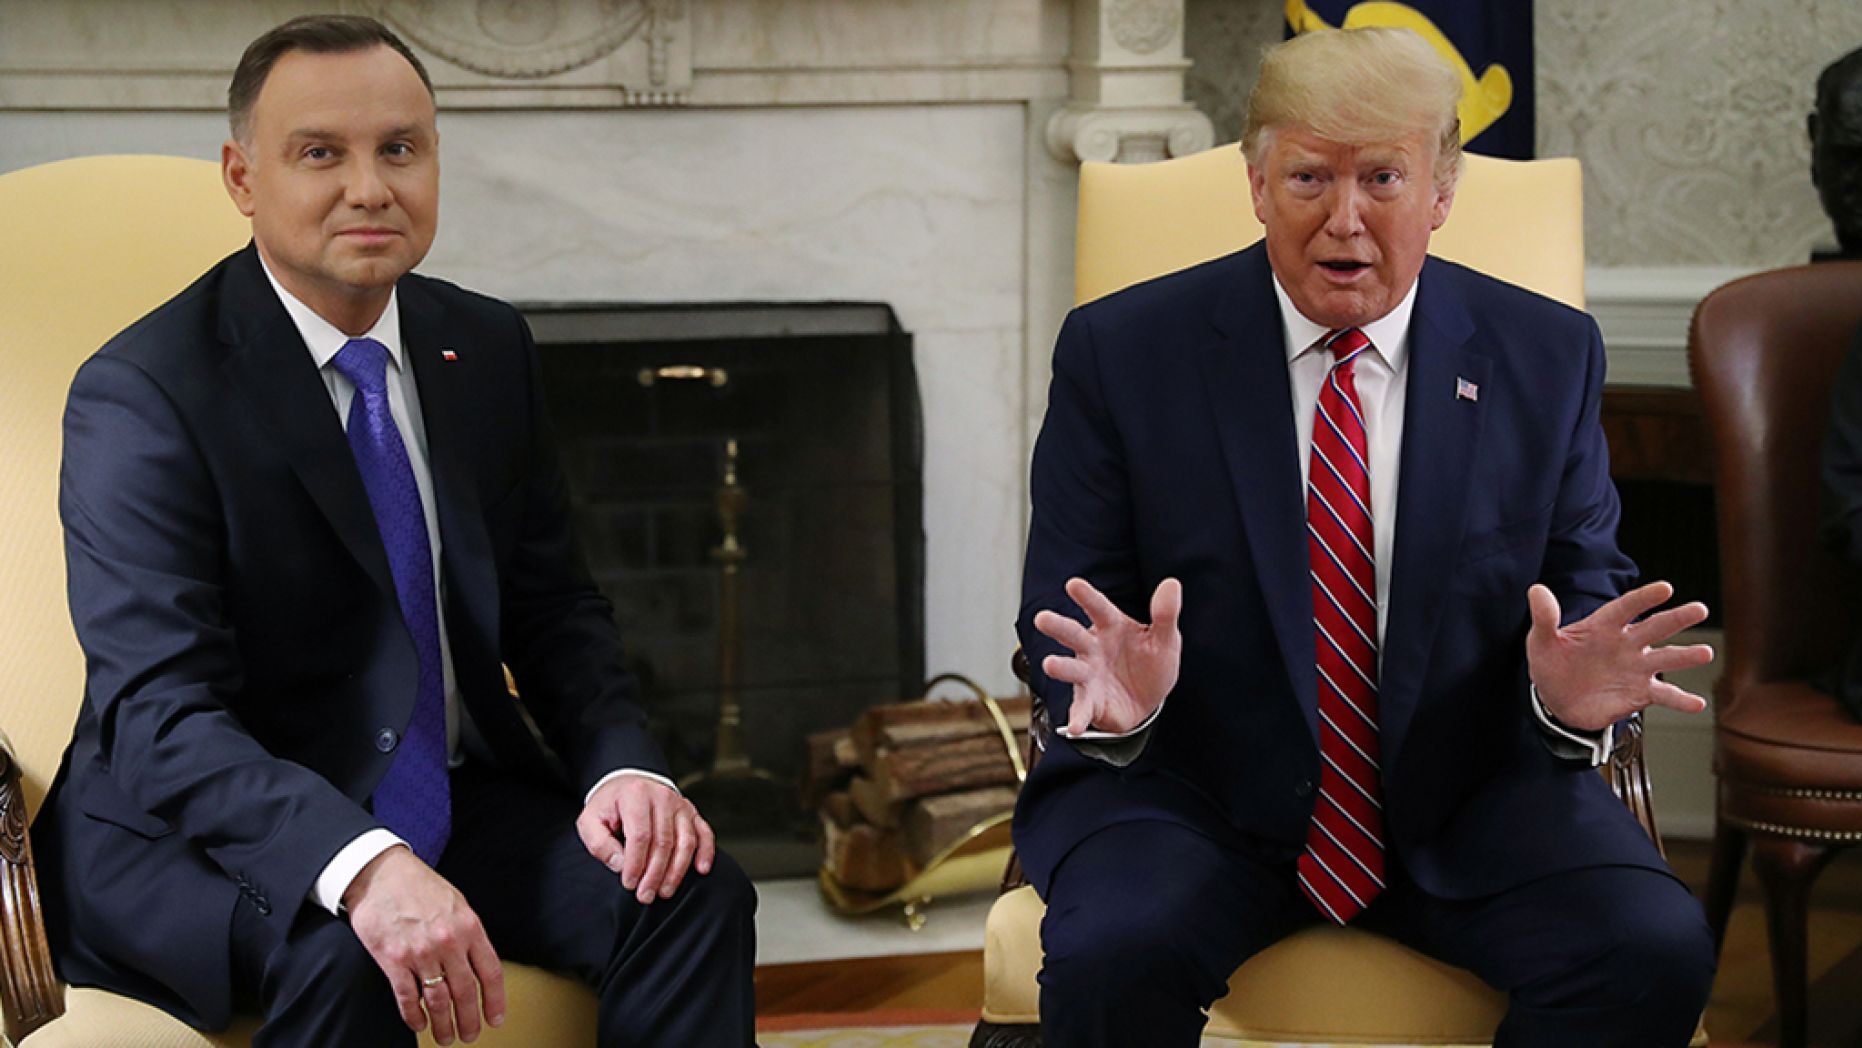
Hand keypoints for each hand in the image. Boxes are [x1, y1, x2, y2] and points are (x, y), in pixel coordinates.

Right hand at [343, 846, 504, 1044]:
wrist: (380, 873)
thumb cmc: (418, 885)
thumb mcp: (456, 902)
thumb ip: (468, 933)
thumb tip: (476, 963)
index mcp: (469, 927)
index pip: (490, 973)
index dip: (495, 1001)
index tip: (495, 1018)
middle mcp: (448, 942)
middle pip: (465, 992)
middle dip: (469, 1020)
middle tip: (469, 1035)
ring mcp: (421, 952)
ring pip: (438, 1000)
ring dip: (444, 1024)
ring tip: (446, 1037)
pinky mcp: (393, 960)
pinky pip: (407, 997)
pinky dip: (415, 1016)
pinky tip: (419, 1024)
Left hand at [576, 775, 716, 904]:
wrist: (628, 784)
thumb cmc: (608, 808)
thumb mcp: (590, 821)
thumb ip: (599, 843)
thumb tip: (620, 865)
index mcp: (635, 795)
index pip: (640, 836)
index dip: (636, 864)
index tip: (629, 884)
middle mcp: (662, 797)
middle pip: (664, 842)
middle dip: (655, 874)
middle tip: (646, 896)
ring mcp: (680, 804)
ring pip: (686, 841)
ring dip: (677, 871)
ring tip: (665, 892)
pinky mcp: (691, 812)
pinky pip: (704, 833)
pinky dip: (706, 852)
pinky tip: (701, 870)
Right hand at [1033, 577, 1182, 735]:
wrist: (1147, 702)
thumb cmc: (1150, 664)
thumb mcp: (1165, 640)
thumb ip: (1165, 614)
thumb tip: (1171, 584)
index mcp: (1111, 627)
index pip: (1098, 608)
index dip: (1087, 596)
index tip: (1073, 584)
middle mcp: (1093, 648)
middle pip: (1073, 634)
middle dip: (1057, 626)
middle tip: (1042, 618)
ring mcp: (1088, 675)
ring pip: (1071, 669)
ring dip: (1060, 667)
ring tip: (1050, 664)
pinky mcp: (1089, 702)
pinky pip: (1081, 709)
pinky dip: (1077, 719)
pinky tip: (1075, 727)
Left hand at [1526, 580, 1714, 731]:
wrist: (1556, 700)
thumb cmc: (1551, 663)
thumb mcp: (1541, 640)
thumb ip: (1544, 617)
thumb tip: (1536, 590)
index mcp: (1604, 625)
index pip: (1627, 607)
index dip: (1644, 597)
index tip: (1665, 588)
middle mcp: (1626, 643)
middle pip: (1655, 627)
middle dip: (1676, 618)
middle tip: (1699, 609)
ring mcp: (1636, 667)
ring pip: (1666, 659)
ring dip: (1686, 656)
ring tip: (1705, 653)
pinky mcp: (1640, 692)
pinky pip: (1664, 695)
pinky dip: (1680, 700)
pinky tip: (1697, 703)